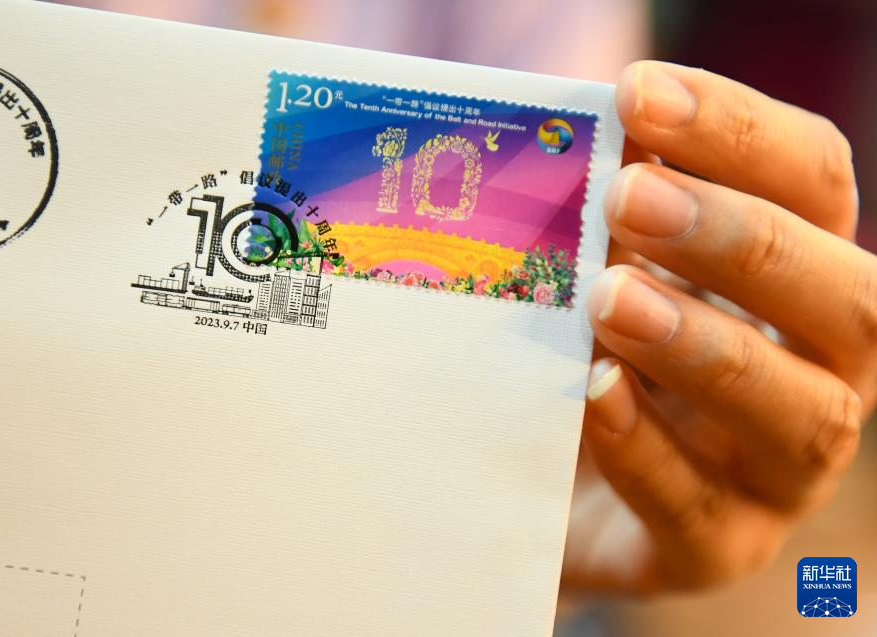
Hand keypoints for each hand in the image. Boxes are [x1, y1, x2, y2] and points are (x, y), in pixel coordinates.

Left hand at [562, 61, 873, 593]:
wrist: (539, 485)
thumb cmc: (581, 349)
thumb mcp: (597, 268)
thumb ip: (603, 217)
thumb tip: (575, 139)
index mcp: (800, 278)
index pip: (814, 183)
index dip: (739, 132)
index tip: (639, 93)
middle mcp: (821, 369)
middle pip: (850, 298)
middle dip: (740, 240)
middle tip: (628, 198)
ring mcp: (777, 471)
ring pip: (800, 414)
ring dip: (707, 345)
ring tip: (610, 299)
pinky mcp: (716, 547)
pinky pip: (699, 511)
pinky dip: (646, 449)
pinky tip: (592, 392)